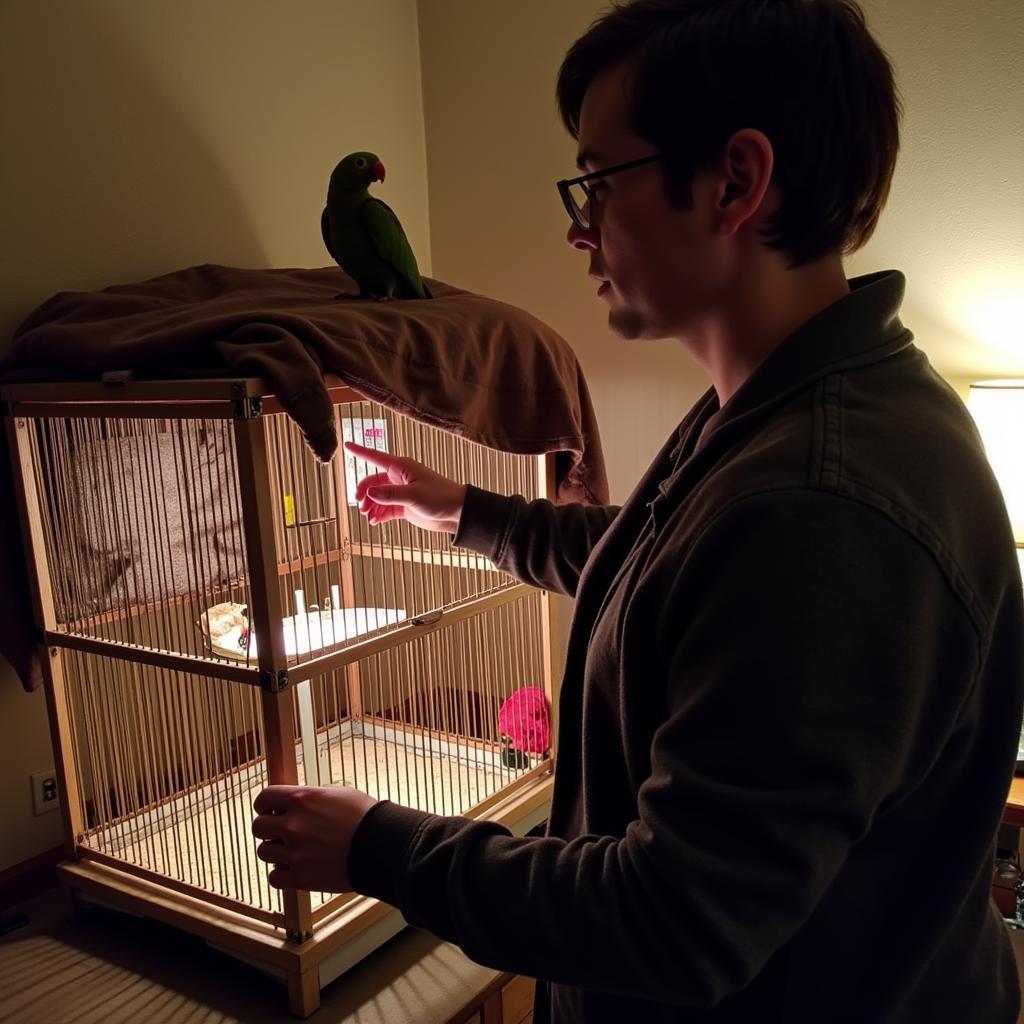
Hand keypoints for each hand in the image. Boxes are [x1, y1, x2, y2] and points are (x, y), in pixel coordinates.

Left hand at [251, 785, 376, 891]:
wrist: (382, 846)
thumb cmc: (365, 816)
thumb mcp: (337, 794)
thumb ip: (310, 798)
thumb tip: (294, 803)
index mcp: (301, 799)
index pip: (263, 798)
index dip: (264, 805)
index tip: (270, 810)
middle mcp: (293, 825)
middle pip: (258, 827)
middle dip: (268, 828)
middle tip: (281, 831)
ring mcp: (295, 853)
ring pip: (264, 852)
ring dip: (275, 851)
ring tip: (292, 850)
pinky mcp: (302, 878)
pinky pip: (274, 877)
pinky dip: (281, 873)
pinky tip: (295, 867)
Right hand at [345, 440, 466, 533]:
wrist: (457, 513)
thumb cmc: (440, 497)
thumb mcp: (414, 495)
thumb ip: (390, 494)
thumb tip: (370, 493)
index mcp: (401, 467)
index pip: (375, 457)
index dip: (360, 451)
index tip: (346, 445)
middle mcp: (399, 478)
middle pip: (372, 482)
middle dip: (364, 492)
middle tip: (361, 506)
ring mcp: (400, 492)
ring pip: (377, 497)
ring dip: (370, 505)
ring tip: (368, 516)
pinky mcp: (404, 506)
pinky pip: (385, 509)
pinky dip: (378, 514)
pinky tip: (374, 522)